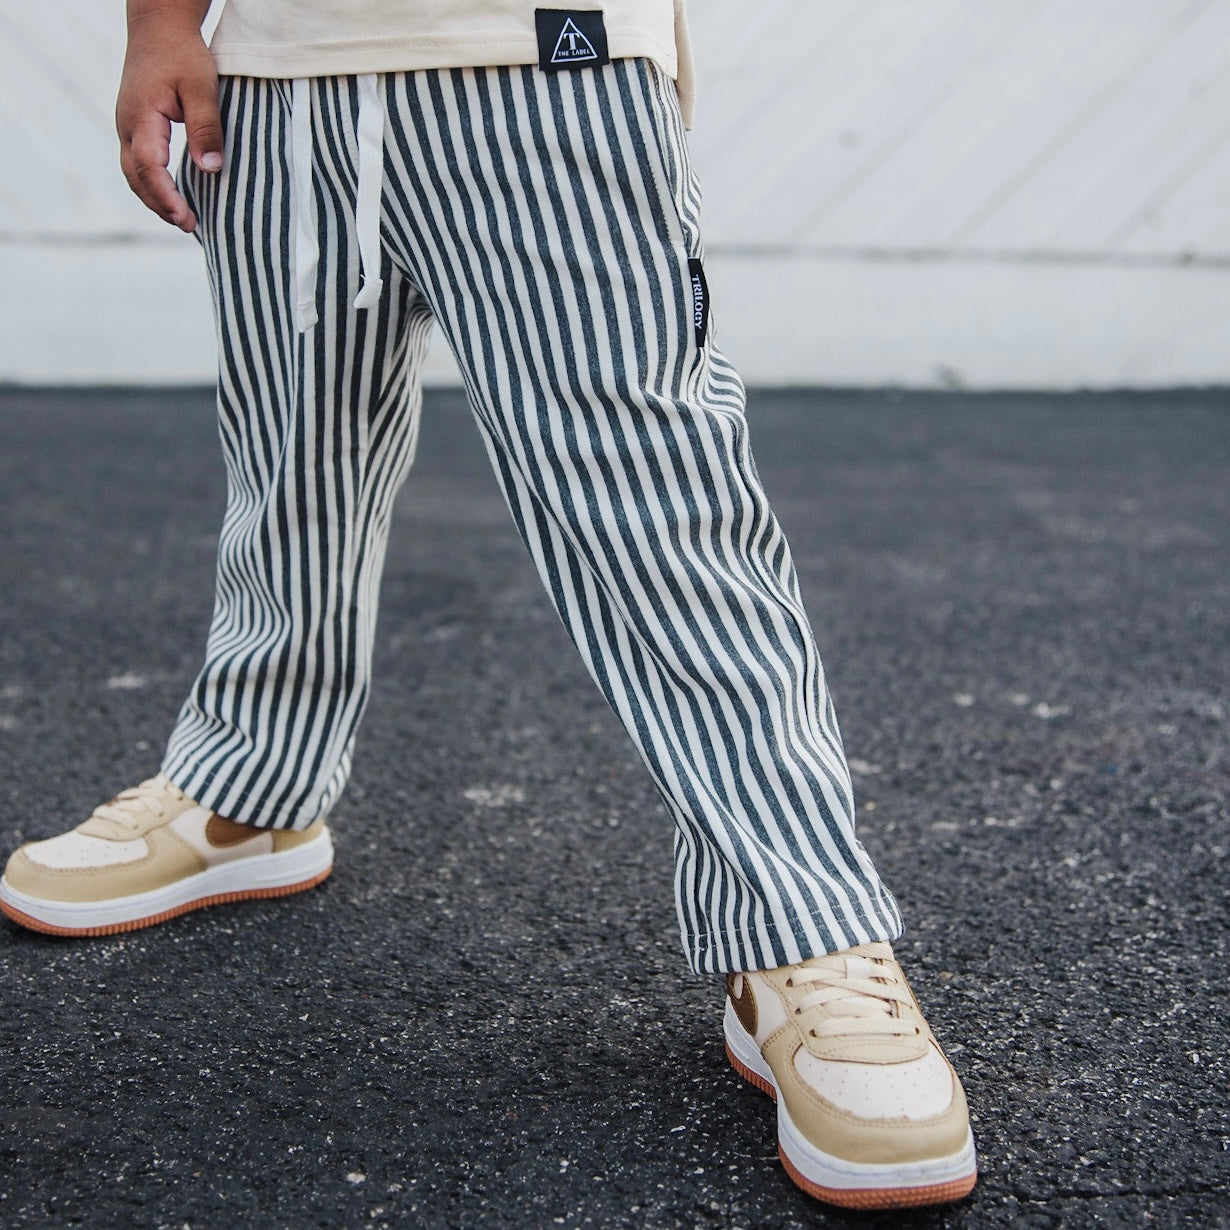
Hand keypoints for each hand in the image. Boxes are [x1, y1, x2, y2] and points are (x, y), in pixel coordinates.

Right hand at [116, 7, 220, 231]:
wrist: (158, 26)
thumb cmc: (182, 53)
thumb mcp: (201, 87)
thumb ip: (206, 127)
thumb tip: (210, 169)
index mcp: (141, 117)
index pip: (149, 167)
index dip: (166, 196)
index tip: (186, 218)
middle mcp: (127, 125)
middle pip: (136, 177)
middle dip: (160, 205)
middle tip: (190, 226)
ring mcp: (127, 126)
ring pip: (134, 173)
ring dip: (156, 198)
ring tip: (184, 219)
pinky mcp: (135, 126)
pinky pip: (139, 163)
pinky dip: (154, 184)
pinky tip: (175, 196)